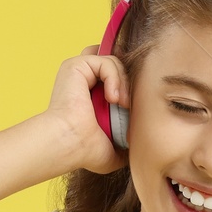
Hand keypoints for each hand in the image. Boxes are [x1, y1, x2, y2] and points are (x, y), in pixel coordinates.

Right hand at [36, 45, 130, 175]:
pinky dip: (115, 78)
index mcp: (90, 95)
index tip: (134, 98)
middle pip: (114, 60)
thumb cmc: (86, 151)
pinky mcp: (76, 66)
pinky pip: (106, 62)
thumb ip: (126, 143)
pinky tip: (113, 98)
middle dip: (127, 78)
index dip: (126, 78)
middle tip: (127, 104)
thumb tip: (140, 146)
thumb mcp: (114, 150)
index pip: (112, 73)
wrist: (72, 145)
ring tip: (120, 104)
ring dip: (123, 82)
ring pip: (113, 62)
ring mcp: (79, 72)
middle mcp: (83, 81)